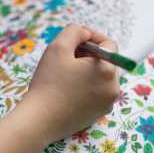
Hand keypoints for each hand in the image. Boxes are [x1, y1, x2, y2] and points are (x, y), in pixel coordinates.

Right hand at [17, 24, 119, 143]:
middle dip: (88, 55)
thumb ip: (75, 31)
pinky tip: (68, 90)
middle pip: (106, 61)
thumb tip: (86, 34)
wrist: (39, 120)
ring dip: (87, 71)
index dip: (90, 38)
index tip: (74, 41)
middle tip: (67, 58)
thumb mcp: (58, 47)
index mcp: (108, 70)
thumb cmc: (48, 82)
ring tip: (66, 75)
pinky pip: (97, 93)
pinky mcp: (99, 114)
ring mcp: (108, 103)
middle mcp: (114, 88)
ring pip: (101, 77)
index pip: (108, 44)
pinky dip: (86, 87)